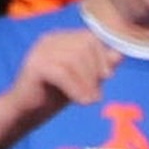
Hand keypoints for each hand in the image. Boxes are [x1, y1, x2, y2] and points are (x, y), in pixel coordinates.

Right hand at [0, 25, 112, 147]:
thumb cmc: (58, 93)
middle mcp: (49, 40)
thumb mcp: (85, 79)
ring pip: (75, 59)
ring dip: (88, 83)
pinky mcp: (35, 66)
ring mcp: (40, 51)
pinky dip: (77, 89)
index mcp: (61, 38)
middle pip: (85, 45)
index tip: (106, 77)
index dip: (103, 57)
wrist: (28, 110)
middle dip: (96, 71)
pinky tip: (81, 102)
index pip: (90, 37)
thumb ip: (101, 66)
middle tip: (96, 93)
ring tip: (90, 100)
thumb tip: (119, 54)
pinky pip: (62, 73)